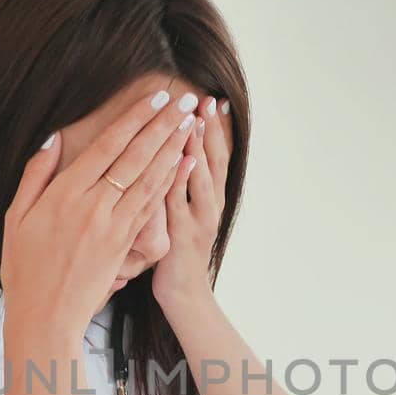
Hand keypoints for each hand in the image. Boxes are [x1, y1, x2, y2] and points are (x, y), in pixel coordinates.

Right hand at [1, 89, 197, 342]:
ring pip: (149, 181)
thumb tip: (53, 139)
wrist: (45, 316)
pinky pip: (151, 207)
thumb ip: (35, 175)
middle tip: (182, 101)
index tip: (154, 97)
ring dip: (172, 150)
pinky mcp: (126, 245)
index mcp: (64, 195)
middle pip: (135, 158)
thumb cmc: (25, 268)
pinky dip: (168, 183)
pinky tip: (182, 165)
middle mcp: (94, 207)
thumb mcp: (16, 218)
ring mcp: (113, 227)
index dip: (134, 119)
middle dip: (161, 126)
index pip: (107, 147)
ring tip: (188, 125)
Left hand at [154, 96, 231, 311]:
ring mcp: (198, 221)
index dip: (217, 128)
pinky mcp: (182, 237)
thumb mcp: (184, 212)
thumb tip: (180, 152)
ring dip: (200, 148)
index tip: (214, 99)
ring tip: (197, 119)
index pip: (217, 155)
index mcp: (211, 198)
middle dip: (211, 130)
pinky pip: (180, 204)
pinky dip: (182, 181)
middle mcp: (211, 206)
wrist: (183, 295)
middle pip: (215, 161)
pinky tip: (182, 160)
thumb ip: (182, 184)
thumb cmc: (178, 252)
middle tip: (207, 100)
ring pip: (202, 179)